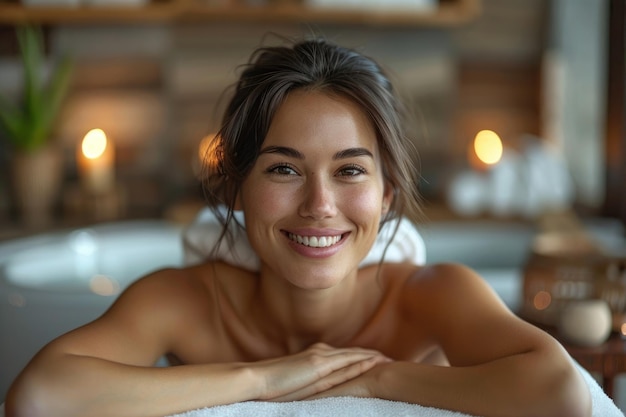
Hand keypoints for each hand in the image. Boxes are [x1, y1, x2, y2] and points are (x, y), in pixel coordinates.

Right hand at [252, 343, 389, 400]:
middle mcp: (320, 352)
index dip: (360, 358)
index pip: (342, 357)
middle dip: (371, 355)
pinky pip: (345, 362)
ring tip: (388, 359)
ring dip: (371, 357)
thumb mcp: (297, 384)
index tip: (376, 360)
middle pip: (351, 353)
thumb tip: (321, 388)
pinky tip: (374, 362)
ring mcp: (320, 356)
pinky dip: (361, 360)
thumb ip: (311, 382)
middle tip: (390, 358)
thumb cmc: (272, 386)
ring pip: (352, 355)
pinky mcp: (318, 364)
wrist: (257, 379)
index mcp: (314, 357)